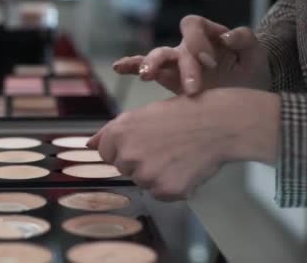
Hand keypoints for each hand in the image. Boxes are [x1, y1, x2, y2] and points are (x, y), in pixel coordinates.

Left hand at [87, 88, 279, 200]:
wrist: (218, 123)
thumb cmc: (182, 114)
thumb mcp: (142, 113)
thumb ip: (111, 131)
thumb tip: (88, 144)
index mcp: (119, 133)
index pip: (106, 154)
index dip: (126, 148)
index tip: (145, 140)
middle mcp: (128, 155)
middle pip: (124, 169)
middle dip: (140, 161)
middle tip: (165, 146)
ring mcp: (146, 174)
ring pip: (143, 182)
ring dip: (157, 173)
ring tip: (177, 154)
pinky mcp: (166, 190)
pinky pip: (161, 194)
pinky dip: (172, 185)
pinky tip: (185, 167)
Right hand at [113, 15, 270, 94]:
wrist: (248, 98)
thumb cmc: (251, 73)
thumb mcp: (256, 55)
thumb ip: (245, 39)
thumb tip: (225, 37)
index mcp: (207, 35)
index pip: (192, 25)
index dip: (197, 40)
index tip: (211, 63)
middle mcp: (188, 48)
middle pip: (173, 46)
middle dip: (181, 66)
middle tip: (195, 88)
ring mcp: (176, 65)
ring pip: (156, 58)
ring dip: (149, 65)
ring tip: (146, 75)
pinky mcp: (169, 81)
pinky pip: (145, 70)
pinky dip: (131, 66)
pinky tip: (119, 67)